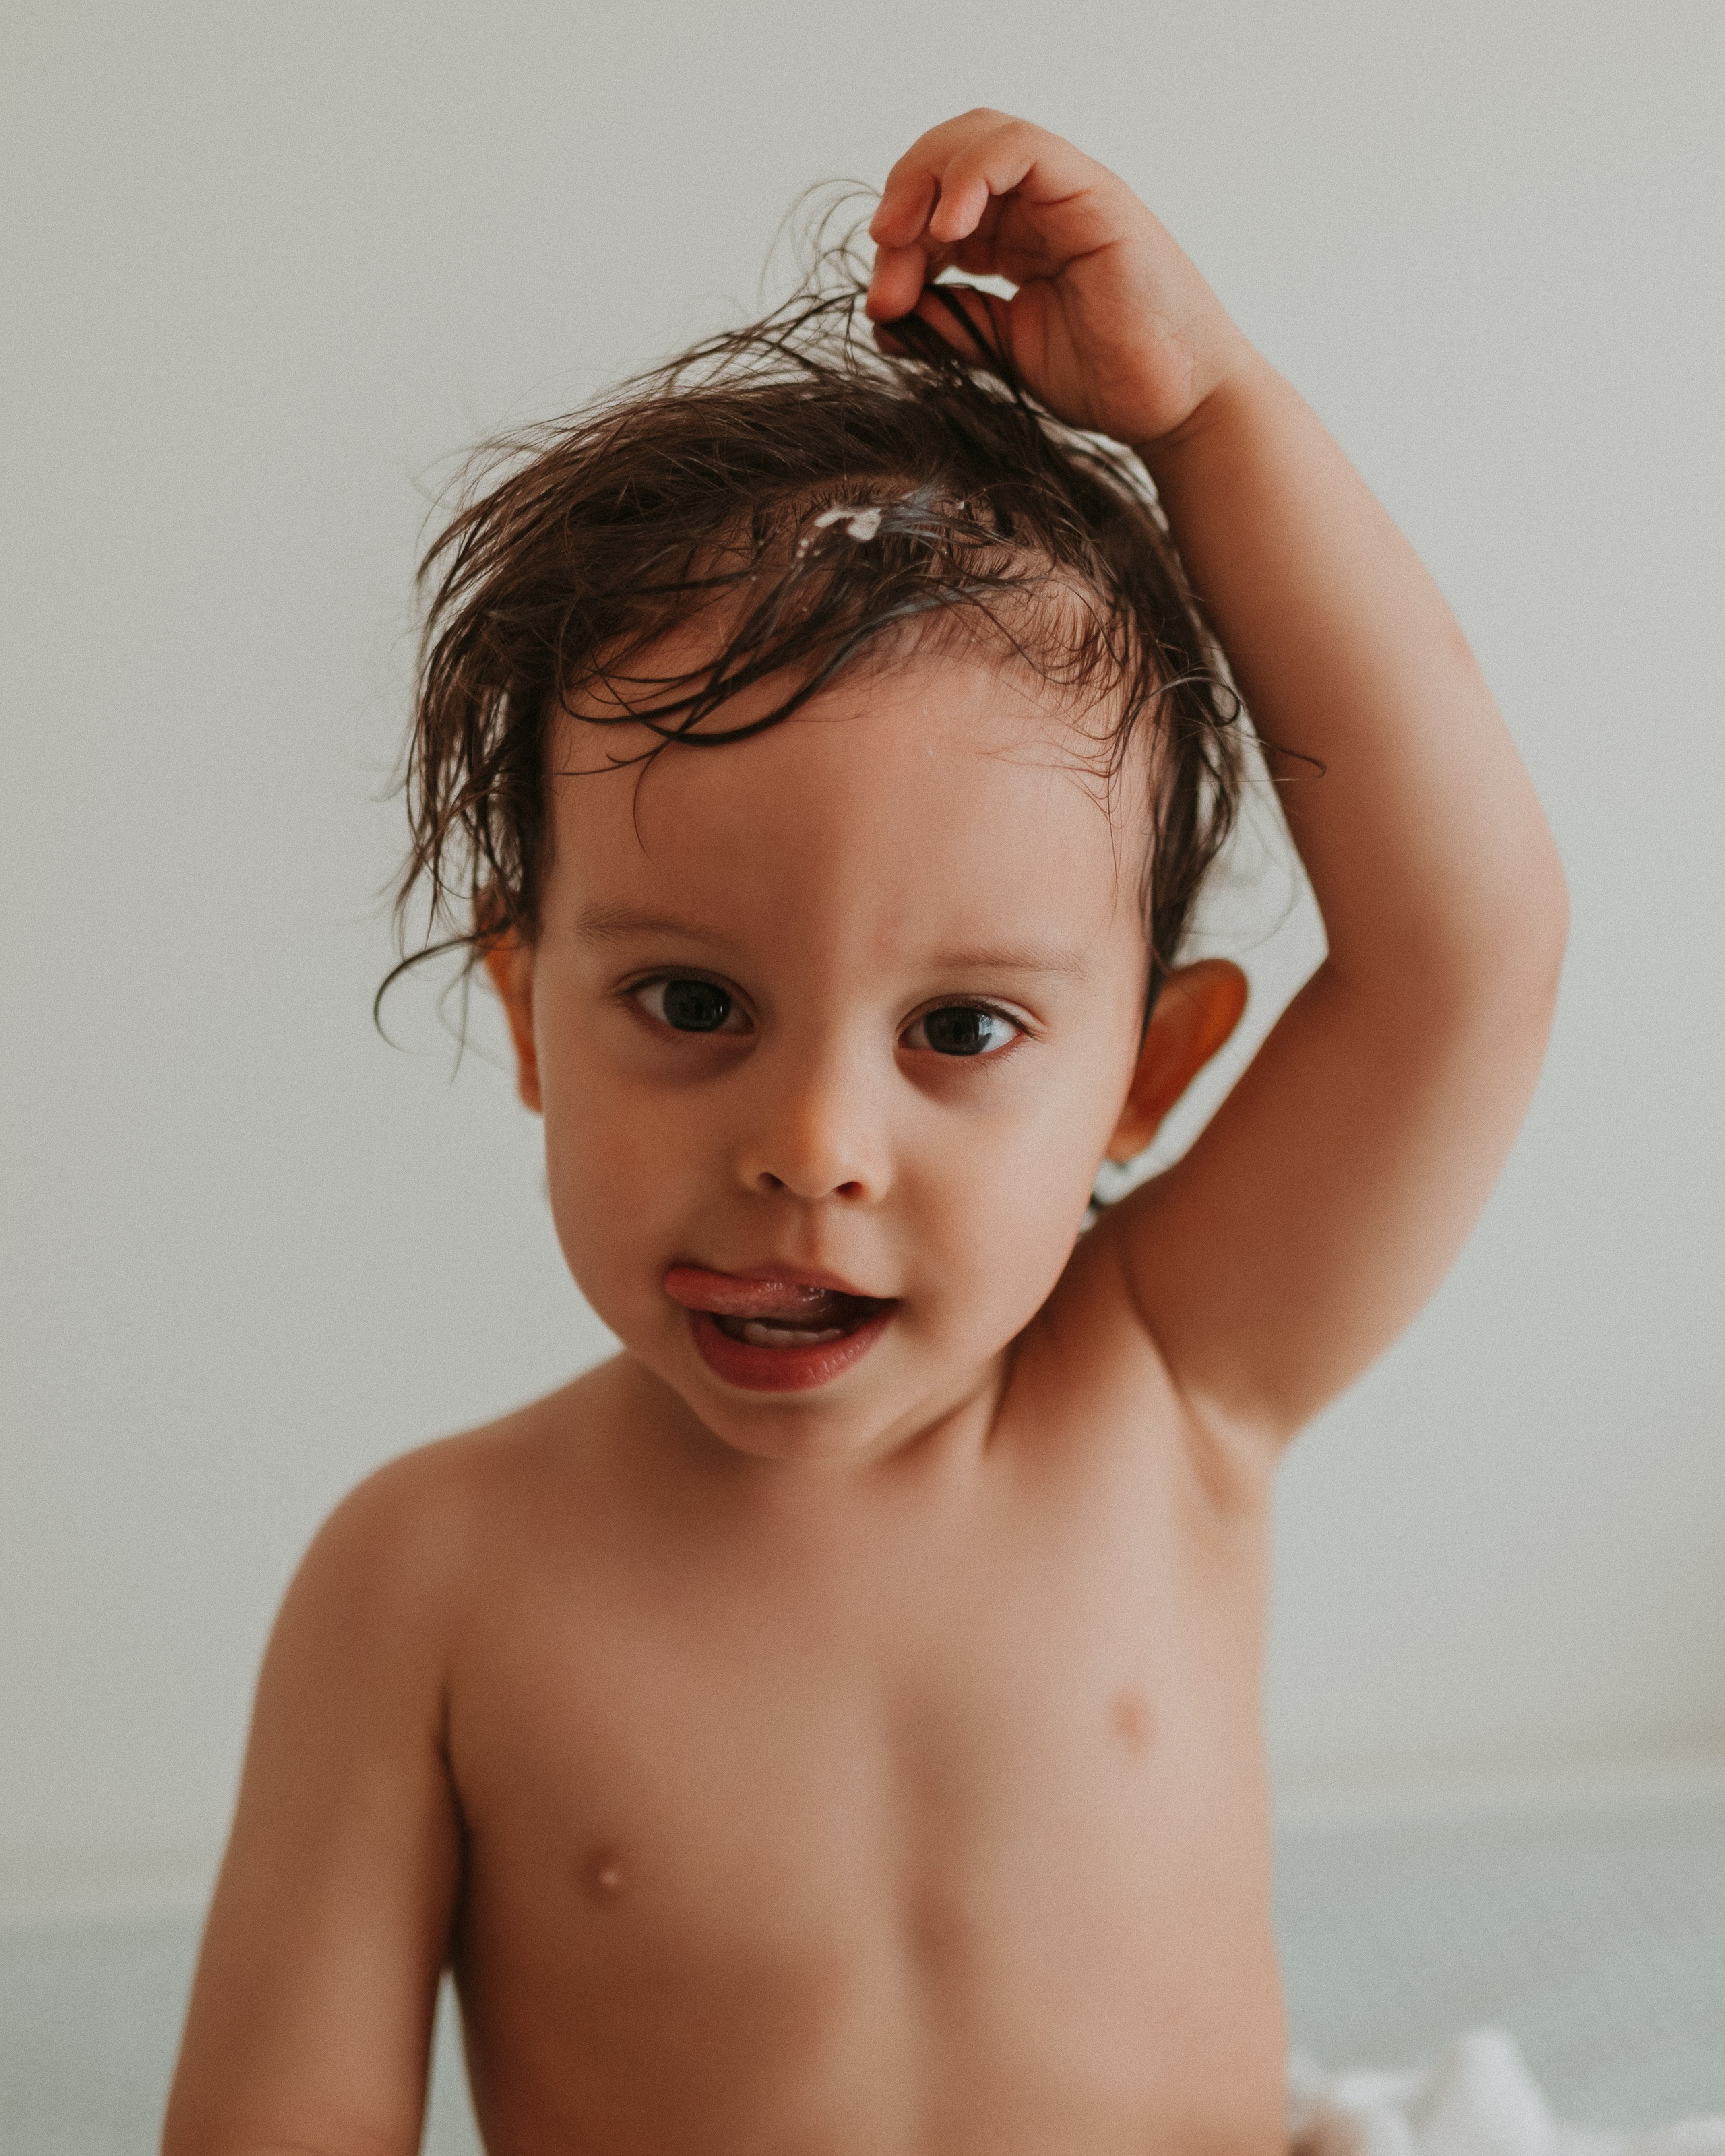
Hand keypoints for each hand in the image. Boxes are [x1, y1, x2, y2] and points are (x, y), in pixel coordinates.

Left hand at [866, 111, 1251, 448]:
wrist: (1175, 405)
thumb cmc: (1105, 378)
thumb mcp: (1003, 351)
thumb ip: (951, 326)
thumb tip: (886, 318)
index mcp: (1014, 237)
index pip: (935, 205)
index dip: (897, 245)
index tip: (882, 305)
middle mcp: (1039, 205)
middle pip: (948, 159)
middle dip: (900, 206)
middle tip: (883, 275)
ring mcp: (1068, 193)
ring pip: (979, 139)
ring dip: (923, 183)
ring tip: (901, 242)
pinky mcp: (1094, 194)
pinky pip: (1021, 149)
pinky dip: (971, 174)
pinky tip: (947, 228)